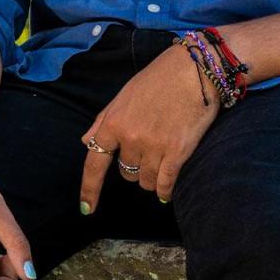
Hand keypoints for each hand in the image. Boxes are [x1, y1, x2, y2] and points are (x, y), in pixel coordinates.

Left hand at [80, 44, 217, 209]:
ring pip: (146, 181)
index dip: (89, 189)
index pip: (94, 162)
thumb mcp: (123, 96)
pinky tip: (166, 190)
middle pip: (126, 173)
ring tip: (162, 158)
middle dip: (133, 168)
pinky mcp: (178, 153)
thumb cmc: (157, 80)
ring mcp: (154, 146)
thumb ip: (103, 122)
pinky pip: (166, 184)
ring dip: (151, 178)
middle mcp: (130, 138)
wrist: (193, 70)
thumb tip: (85, 142)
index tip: (86, 209)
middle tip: (147, 150)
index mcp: (112, 123)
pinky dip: (165, 190)